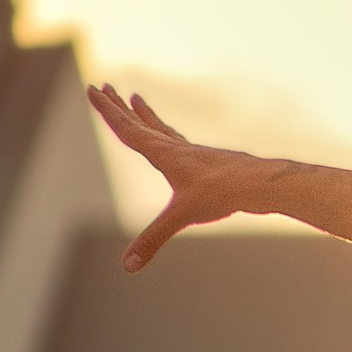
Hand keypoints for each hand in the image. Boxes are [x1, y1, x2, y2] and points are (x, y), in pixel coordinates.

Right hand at [87, 84, 261, 270]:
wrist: (258, 183)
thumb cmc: (220, 195)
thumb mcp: (181, 217)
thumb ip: (152, 240)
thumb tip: (127, 267)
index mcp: (164, 154)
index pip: (128, 129)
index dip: (107, 111)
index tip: (93, 89)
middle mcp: (175, 148)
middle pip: (139, 122)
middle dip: (118, 106)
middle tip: (102, 85)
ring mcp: (191, 152)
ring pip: (160, 128)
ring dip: (144, 114)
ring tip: (135, 98)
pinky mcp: (205, 161)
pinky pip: (179, 141)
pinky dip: (168, 134)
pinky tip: (172, 139)